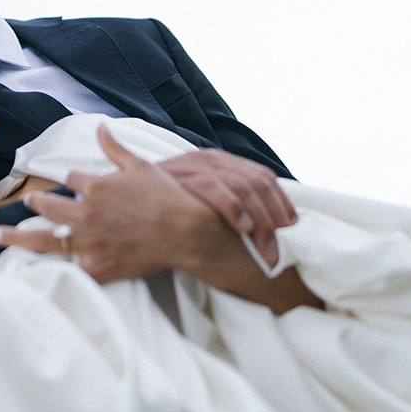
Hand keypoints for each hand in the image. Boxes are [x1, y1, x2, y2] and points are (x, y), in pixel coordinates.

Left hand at [0, 125, 318, 313]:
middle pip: (47, 207)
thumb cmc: (168, 197)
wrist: (189, 232)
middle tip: (10, 211)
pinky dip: (49, 269)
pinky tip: (30, 272)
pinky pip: (68, 268)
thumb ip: (115, 149)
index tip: (58, 187)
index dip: (65, 184)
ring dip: (18, 237)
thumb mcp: (142, 166)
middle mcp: (87, 212)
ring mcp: (91, 241)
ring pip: (46, 239)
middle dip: (30, 207)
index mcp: (96, 184)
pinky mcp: (100, 266)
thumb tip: (100, 128)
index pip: (69, 181)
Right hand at [159, 149, 294, 266]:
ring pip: (243, 187)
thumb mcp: (192, 194)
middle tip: (278, 252)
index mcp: (218, 160)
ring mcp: (196, 166)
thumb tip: (262, 219)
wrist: (119, 194)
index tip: (290, 228)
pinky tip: (242, 226)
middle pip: (258, 183)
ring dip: (260, 222)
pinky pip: (215, 188)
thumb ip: (224, 198)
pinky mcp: (182, 177)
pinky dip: (232, 205)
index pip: (263, 176)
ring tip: (267, 251)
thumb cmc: (161, 203)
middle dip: (273, 219)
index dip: (281, 203)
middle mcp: (210, 159)